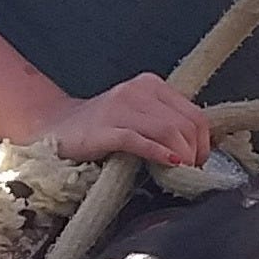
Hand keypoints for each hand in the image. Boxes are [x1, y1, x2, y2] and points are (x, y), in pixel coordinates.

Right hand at [35, 73, 211, 167]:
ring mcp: (120, 108)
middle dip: (195, 152)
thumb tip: (198, 150)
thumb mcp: (139, 116)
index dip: (204, 142)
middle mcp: (137, 90)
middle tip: (193, 173)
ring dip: (182, 156)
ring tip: (182, 173)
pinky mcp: (104, 128)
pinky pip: (139, 140)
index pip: (194, 113)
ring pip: (167, 131)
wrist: (54, 127)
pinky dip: (159, 153)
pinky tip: (169, 164)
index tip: (201, 162)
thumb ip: (165, 124)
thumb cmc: (101, 127)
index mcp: (151, 85)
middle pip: (184, 124)